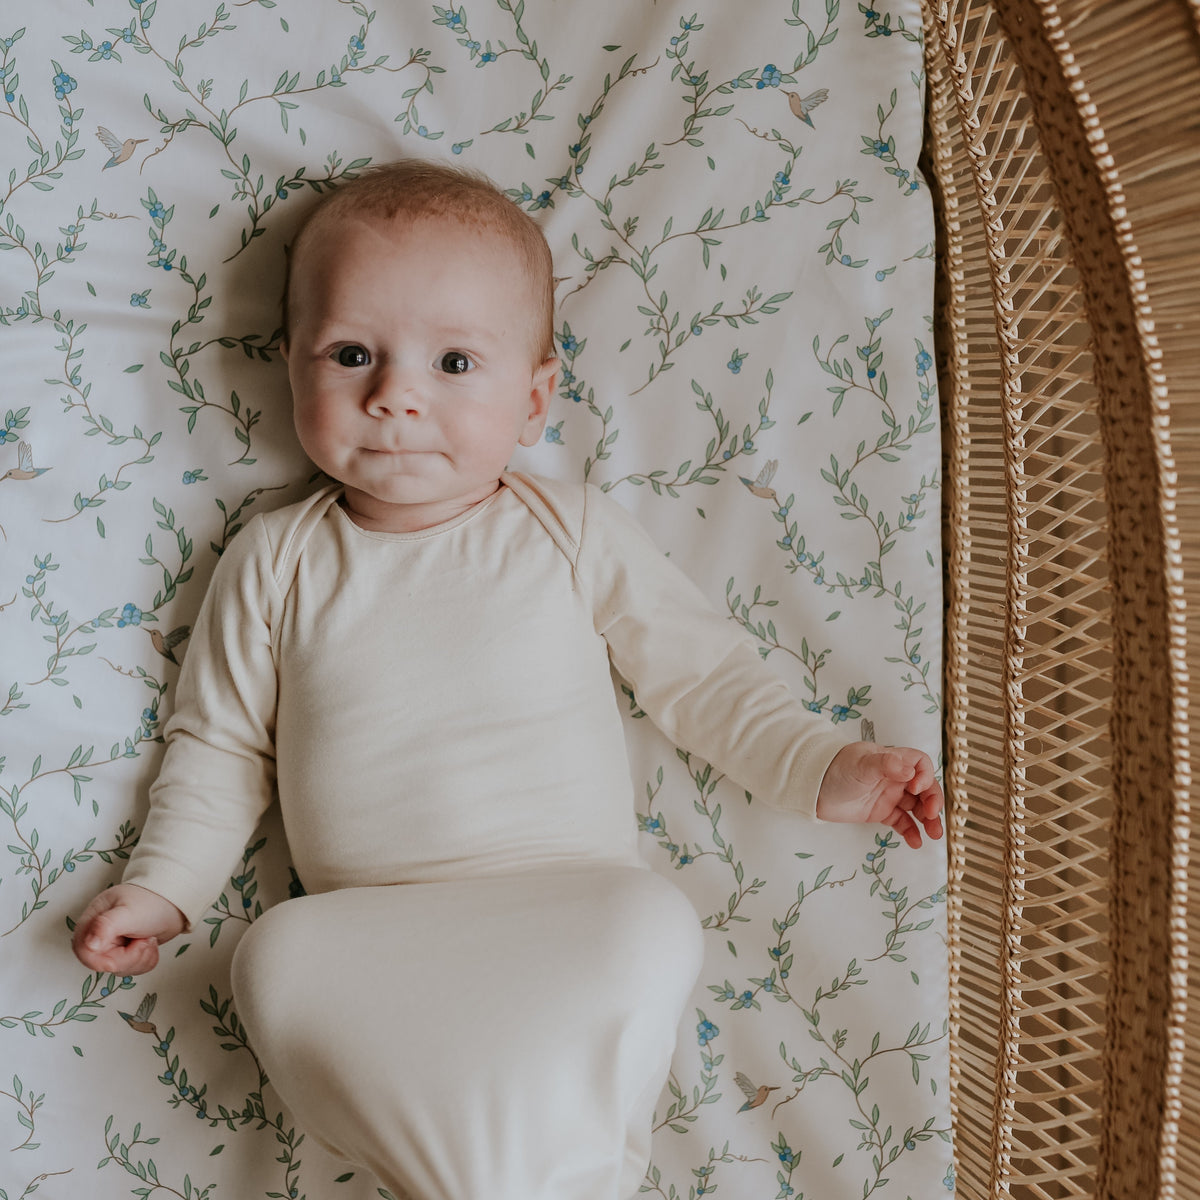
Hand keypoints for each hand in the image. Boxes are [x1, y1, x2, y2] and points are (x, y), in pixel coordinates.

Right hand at [72, 883, 185, 974]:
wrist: (175, 902)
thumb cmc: (151, 901)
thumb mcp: (127, 912)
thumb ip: (105, 926)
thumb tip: (88, 945)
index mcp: (93, 921)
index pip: (83, 950)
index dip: (97, 961)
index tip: (114, 964)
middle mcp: (100, 935)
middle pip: (103, 963)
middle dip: (128, 958)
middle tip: (143, 941)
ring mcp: (114, 945)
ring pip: (119, 969)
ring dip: (139, 958)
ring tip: (148, 938)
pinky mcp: (127, 953)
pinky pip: (132, 969)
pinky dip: (146, 960)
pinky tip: (150, 943)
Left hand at [816, 743, 943, 848]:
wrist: (813, 789)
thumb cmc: (836, 769)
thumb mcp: (861, 765)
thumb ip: (886, 765)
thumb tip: (910, 770)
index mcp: (892, 761)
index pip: (920, 764)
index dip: (925, 775)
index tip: (916, 788)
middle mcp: (894, 778)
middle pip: (924, 788)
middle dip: (932, 801)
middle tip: (931, 815)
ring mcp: (889, 796)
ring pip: (916, 808)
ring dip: (928, 820)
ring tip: (934, 834)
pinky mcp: (881, 813)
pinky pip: (903, 823)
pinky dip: (911, 832)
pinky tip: (916, 842)